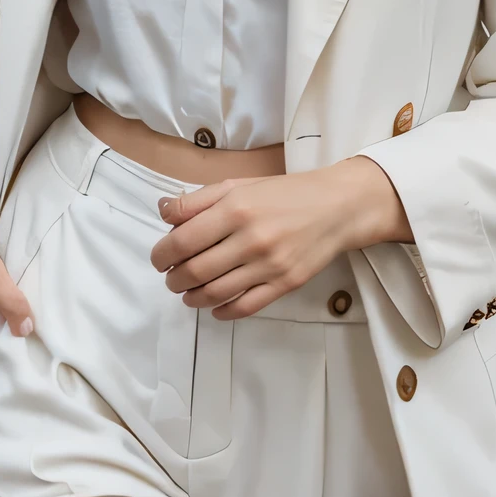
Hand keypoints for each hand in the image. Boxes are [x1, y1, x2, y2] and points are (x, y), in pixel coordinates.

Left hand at [150, 157, 410, 319]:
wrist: (336, 207)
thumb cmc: (284, 193)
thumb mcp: (239, 185)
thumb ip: (198, 200)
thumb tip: (163, 212)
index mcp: (235, 208)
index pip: (183, 240)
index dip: (162, 254)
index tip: (159, 259)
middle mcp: (250, 238)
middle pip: (196, 270)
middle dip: (174, 279)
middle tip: (171, 277)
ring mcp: (269, 265)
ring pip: (216, 293)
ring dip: (192, 297)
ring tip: (187, 292)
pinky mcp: (285, 284)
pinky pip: (245, 306)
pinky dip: (222, 311)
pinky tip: (214, 307)